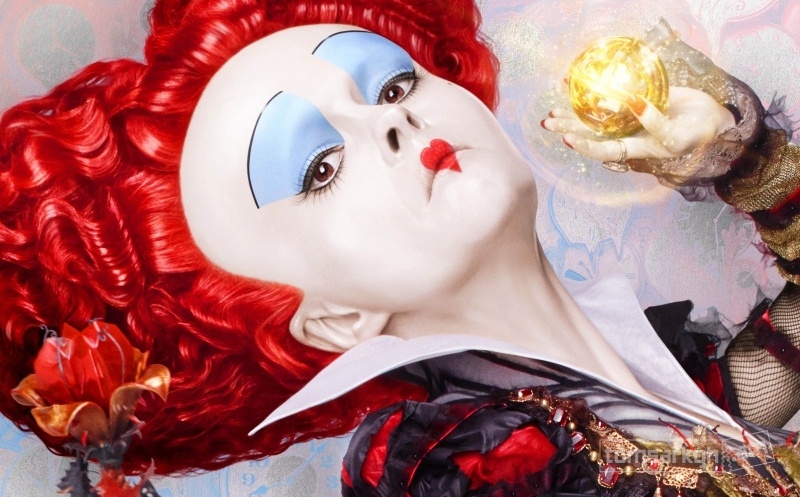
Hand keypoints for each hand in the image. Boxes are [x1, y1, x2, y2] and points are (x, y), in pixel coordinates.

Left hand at [542, 87, 734, 175]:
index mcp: (635, 149)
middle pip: (591, 133)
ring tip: (553, 107)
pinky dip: (594, 92)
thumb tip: (633, 104)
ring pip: (596, 117)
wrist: (713, 120)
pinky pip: (610, 98)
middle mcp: (627, 135)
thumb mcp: (677, 135)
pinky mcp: (634, 102)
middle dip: (568, 128)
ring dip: (574, 112)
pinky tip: (577, 84)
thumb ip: (655, 122)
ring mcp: (629, 119)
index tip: (567, 139)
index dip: (586, 146)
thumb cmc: (697, 134)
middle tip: (547, 121)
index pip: (604, 150)